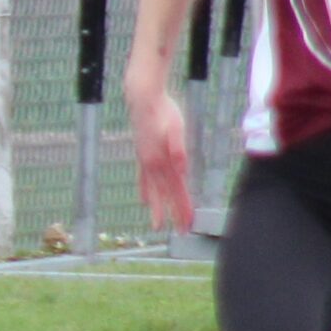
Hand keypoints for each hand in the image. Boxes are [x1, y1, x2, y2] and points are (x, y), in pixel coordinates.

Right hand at [126, 79, 192, 230]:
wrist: (143, 98)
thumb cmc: (163, 111)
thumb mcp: (176, 127)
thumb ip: (178, 149)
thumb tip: (182, 170)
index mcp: (164, 161)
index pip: (177, 190)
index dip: (182, 208)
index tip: (187, 224)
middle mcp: (153, 165)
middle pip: (166, 195)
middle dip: (173, 214)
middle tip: (180, 232)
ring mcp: (146, 161)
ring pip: (153, 191)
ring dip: (157, 208)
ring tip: (157, 225)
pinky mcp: (142, 156)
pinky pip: (143, 180)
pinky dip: (145, 192)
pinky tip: (144, 200)